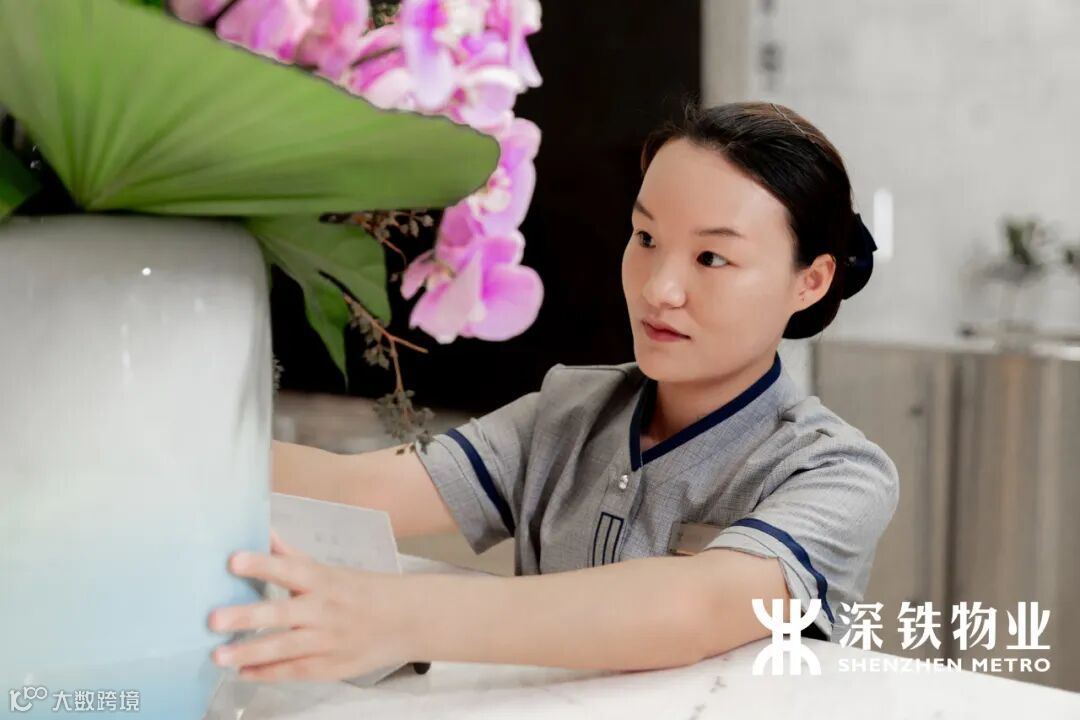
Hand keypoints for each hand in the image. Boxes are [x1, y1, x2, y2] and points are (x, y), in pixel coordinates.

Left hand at [207, 530, 413, 681]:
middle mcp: (324, 610)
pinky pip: (294, 671)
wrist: (406, 621)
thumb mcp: (331, 570)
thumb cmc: (362, 591)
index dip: (262, 565)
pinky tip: (242, 672)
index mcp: (324, 581)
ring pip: (285, 648)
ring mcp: (327, 641)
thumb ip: (292, 556)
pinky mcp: (330, 667)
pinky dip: (268, 673)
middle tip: (213, 619)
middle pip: (282, 614)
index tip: (233, 560)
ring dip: (250, 651)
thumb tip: (263, 532)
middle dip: (247, 617)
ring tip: (218, 655)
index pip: (290, 569)